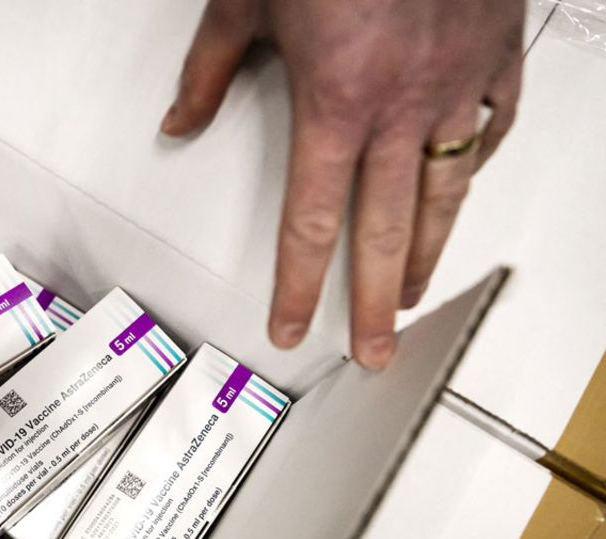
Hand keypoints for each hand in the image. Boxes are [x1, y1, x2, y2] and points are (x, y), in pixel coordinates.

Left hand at [161, 0, 523, 368]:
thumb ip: (210, 71)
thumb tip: (180, 122)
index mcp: (336, 102)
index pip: (311, 222)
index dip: (300, 285)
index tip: (292, 326)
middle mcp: (402, 105)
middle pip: (386, 231)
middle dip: (373, 302)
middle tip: (374, 351)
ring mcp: (458, 80)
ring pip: (447, 191)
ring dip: (427, 250)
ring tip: (411, 293)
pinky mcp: (496, 50)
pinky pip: (492, 124)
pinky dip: (474, 160)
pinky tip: (463, 185)